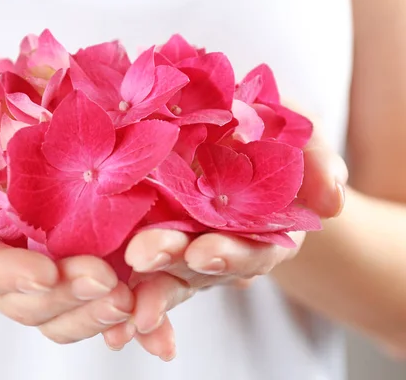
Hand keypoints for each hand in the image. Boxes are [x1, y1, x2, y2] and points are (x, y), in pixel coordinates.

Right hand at [0, 116, 133, 343]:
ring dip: (94, 314)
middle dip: (66, 296)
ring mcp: (35, 284)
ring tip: (130, 301)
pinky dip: (122, 324)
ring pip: (59, 317)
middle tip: (108, 282)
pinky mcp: (71, 282)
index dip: (8, 275)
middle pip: (25, 303)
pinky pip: (90, 310)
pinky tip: (153, 331)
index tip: (46, 273)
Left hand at [103, 108, 348, 359]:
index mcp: (261, 230)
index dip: (231, 255)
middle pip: (198, 266)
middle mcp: (221, 246)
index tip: (206, 251)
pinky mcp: (152, 235)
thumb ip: (317, 163)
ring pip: (164, 272)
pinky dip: (126, 287)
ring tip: (124, 286)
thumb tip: (330, 201)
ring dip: (145, 283)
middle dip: (173, 264)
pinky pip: (136, 263)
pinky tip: (110, 305)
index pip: (251, 251)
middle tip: (144, 255)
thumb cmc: (271, 135)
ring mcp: (185, 246)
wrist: (235, 137)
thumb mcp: (299, 135)